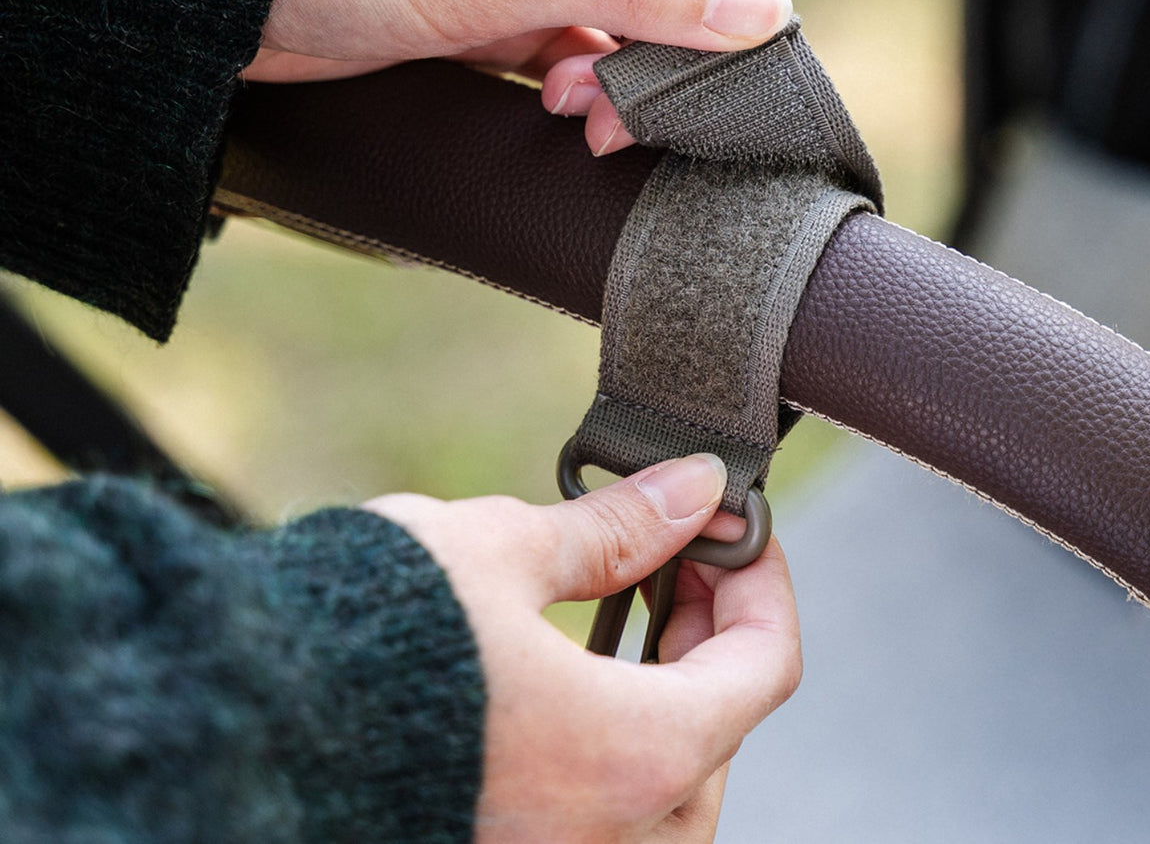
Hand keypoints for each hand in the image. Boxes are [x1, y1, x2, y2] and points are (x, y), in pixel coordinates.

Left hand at [252, 0, 790, 153]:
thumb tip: (763, 16)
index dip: (741, 5)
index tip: (715, 82)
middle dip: (674, 56)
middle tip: (620, 116)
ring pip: (646, 25)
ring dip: (628, 82)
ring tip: (572, 115)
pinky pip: (594, 49)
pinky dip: (590, 89)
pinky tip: (557, 111)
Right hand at [365, 454, 800, 843]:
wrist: (237, 719)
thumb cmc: (369, 635)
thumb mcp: (502, 551)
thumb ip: (615, 528)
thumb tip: (694, 488)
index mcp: (634, 755)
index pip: (763, 666)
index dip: (761, 578)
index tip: (731, 525)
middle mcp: (611, 834)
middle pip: (721, 728)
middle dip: (712, 629)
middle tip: (677, 554)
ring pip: (670, 783)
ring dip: (670, 691)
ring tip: (628, 607)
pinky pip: (602, 807)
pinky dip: (613, 735)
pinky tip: (568, 669)